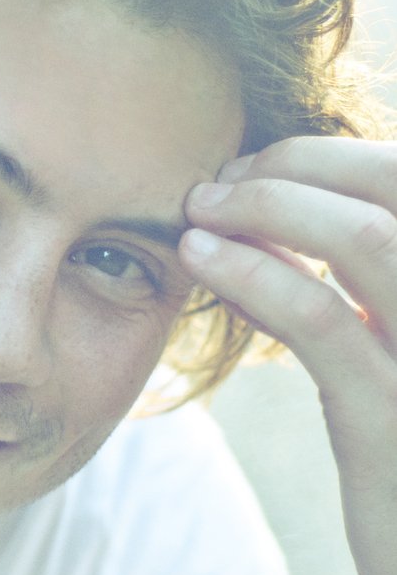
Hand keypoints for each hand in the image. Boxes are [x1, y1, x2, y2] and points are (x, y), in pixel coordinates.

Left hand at [179, 136, 396, 574]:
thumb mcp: (381, 364)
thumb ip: (350, 294)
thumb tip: (264, 220)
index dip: (330, 157)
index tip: (253, 166)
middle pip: (395, 188)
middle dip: (299, 165)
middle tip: (216, 179)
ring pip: (366, 238)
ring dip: (270, 204)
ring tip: (197, 206)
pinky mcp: (395, 417)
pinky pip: (321, 321)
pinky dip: (254, 273)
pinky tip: (198, 256)